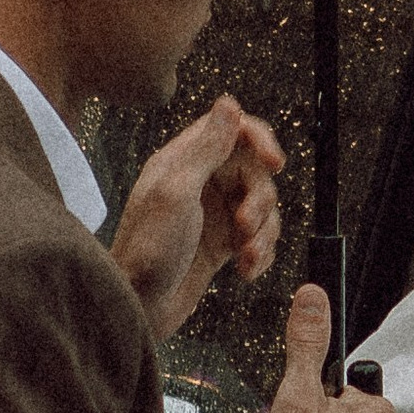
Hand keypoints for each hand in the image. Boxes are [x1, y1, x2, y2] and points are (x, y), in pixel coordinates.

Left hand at [110, 99, 282, 339]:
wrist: (138, 308)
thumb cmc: (148, 251)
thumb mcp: (176, 193)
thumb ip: (206, 148)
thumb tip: (228, 104)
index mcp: (184, 161)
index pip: (233, 129)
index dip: (259, 139)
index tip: (276, 163)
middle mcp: (200, 182)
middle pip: (256, 171)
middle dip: (261, 200)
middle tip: (244, 225)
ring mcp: (214, 213)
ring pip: (263, 206)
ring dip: (264, 233)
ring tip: (245, 256)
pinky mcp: (223, 243)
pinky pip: (260, 237)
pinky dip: (261, 253)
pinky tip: (247, 272)